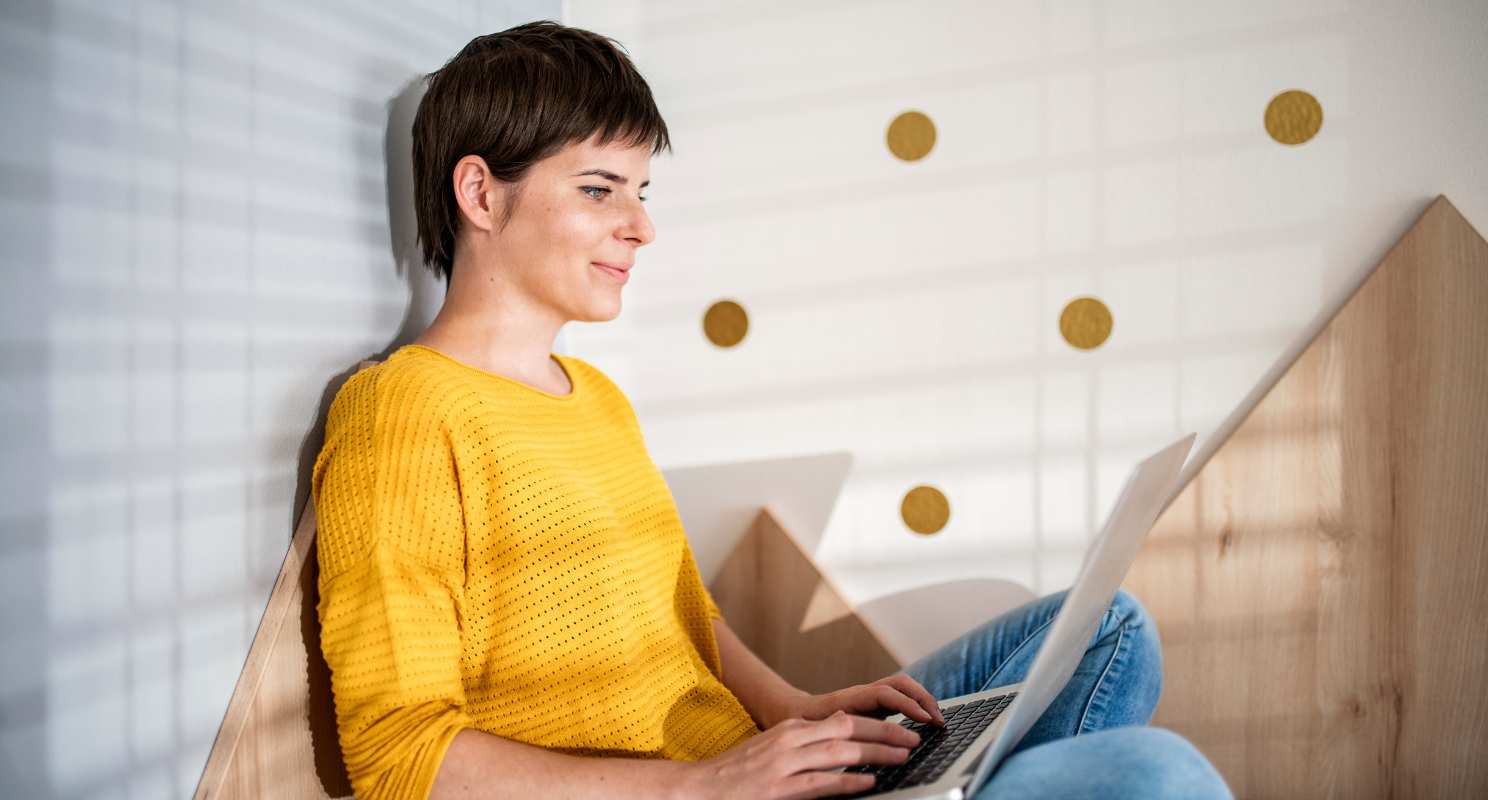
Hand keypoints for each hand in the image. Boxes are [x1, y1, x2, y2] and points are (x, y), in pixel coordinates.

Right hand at [674, 710, 920, 799]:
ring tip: (902, 757)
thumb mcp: (775, 746)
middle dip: (885, 734)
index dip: (877, 724)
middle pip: (848, 730)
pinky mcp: (780, 789)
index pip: (844, 720)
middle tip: (913, 739)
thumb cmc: (739, 772)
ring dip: (876, 754)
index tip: (901, 729)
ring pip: (841, 752)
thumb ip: (808, 738)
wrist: (700, 788)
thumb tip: (842, 729)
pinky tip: (868, 782)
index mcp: (792, 728)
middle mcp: (791, 740)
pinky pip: (822, 783)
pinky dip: (848, 780)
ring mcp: (785, 765)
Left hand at [783, 673, 944, 727]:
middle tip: (939, 722)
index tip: (925, 720)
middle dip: (922, 699)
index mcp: (849, 698)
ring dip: (922, 699)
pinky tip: (925, 721)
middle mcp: (862, 692)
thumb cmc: (801, 725)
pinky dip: (916, 704)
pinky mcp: (873, 702)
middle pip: (899, 684)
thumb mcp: (815, 732)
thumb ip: (833, 734)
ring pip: (902, 687)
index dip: (907, 705)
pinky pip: (899, 696)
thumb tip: (852, 742)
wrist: (792, 712)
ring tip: (938, 720)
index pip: (885, 694)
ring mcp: (869, 695)